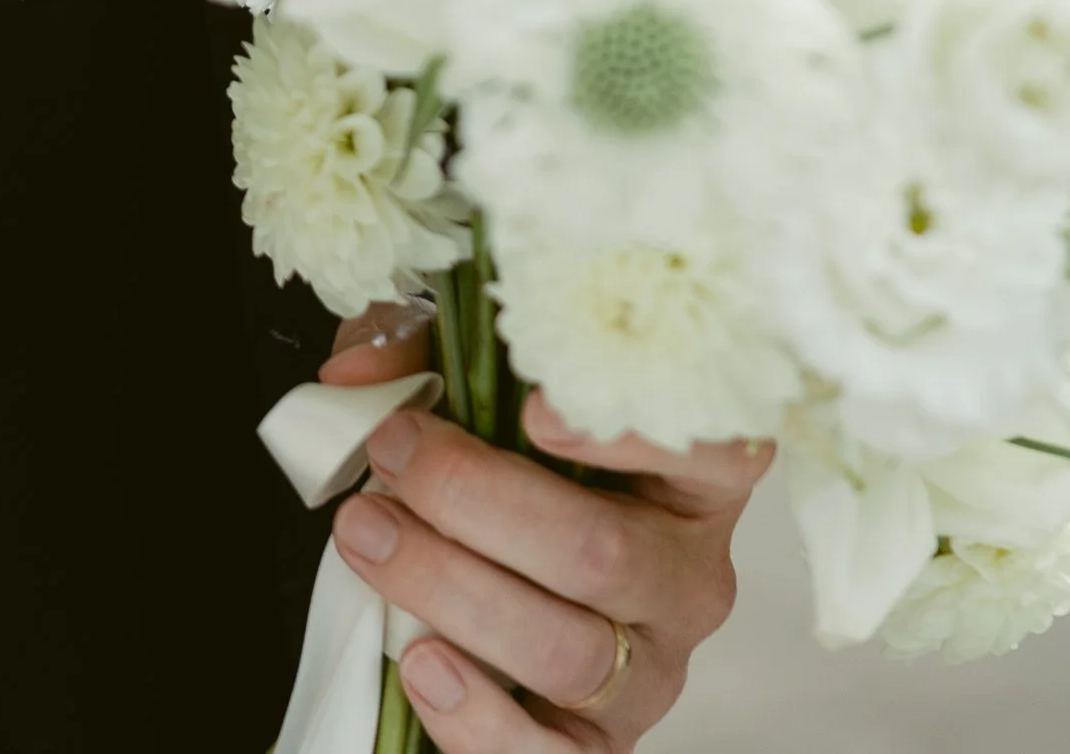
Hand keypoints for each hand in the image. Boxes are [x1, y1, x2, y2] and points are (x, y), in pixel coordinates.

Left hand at [320, 316, 768, 746]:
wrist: (507, 567)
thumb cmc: (513, 460)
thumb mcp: (480, 379)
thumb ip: (422, 355)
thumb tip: (355, 383)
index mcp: (694, 475)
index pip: (715, 450)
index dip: (632, 434)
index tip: (536, 407)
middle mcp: (689, 577)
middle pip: (602, 554)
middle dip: (475, 502)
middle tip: (391, 456)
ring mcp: (651, 670)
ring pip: (569, 651)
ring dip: (451, 591)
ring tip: (369, 537)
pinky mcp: (602, 742)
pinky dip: (480, 719)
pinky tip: (419, 664)